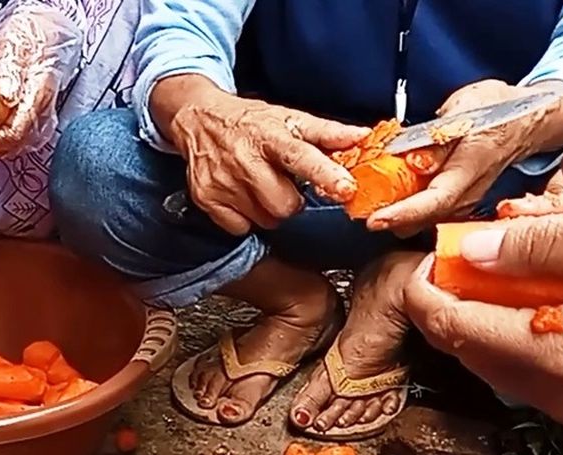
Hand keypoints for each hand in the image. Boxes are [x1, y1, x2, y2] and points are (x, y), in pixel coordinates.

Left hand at [0, 4, 81, 158]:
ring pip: (19, 145)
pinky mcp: (36, 118)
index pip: (17, 131)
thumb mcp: (11, 46)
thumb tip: (5, 97)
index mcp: (38, 92)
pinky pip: (20, 139)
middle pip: (18, 144)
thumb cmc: (26, 36)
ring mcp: (42, 116)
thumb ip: (8, 72)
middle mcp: (43, 109)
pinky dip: (1, 140)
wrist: (42, 31)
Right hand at [160, 80, 368, 234]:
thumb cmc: (250, 122)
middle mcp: (244, 159)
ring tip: (261, 187)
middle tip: (283, 184)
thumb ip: (327, 132)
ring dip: (269, 208)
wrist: (199, 120)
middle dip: (291, 200)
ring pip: (265, 219)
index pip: (302, 157)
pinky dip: (245, 217)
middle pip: (284, 204)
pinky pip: (240, 227)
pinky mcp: (206, 199)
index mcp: (271, 136)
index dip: (326, 175)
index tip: (346, 188)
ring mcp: (223, 182)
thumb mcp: (288, 119)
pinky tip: (242, 196)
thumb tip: (363, 137)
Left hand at [369, 79, 562, 231]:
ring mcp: (462, 203)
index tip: (374, 220)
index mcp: (467, 171)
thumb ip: (437, 138)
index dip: (401, 214)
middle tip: (357, 205)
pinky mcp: (455, 204)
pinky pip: (424, 213)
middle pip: (420, 220)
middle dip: (387, 217)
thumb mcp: (464, 109)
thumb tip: (416, 162)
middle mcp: (465, 196)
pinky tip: (387, 193)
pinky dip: (403, 206)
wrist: (526, 119)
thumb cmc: (497, 110)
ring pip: (420, 220)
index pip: (432, 202)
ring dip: (393, 213)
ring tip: (368, 197)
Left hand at [403, 141, 562, 435]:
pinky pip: (540, 372)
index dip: (429, 283)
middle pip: (468, 347)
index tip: (436, 247)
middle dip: (462, 296)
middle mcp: (560, 395)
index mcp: (558, 356)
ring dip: (496, 314)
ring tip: (524, 265)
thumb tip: (475, 246)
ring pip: (501, 362)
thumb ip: (552, 244)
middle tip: (479, 249)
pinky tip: (562, 296)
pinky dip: (530, 333)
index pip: (448, 324)